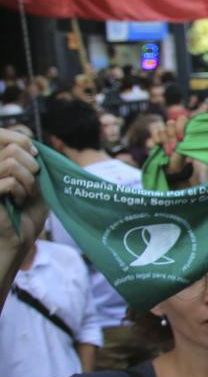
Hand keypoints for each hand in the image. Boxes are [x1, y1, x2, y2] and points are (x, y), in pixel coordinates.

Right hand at [0, 129, 45, 249]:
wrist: (19, 240)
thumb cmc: (27, 214)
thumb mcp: (34, 183)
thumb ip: (30, 162)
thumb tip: (30, 144)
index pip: (1, 135)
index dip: (21, 140)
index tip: (35, 155)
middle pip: (12, 149)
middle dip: (31, 167)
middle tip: (32, 185)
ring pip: (10, 163)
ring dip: (27, 181)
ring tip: (25, 196)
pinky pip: (8, 181)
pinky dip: (20, 191)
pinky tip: (18, 202)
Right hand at [156, 118, 189, 174]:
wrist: (168, 168)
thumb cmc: (179, 161)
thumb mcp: (185, 153)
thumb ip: (186, 143)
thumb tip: (184, 137)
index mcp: (185, 130)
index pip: (182, 119)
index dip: (180, 127)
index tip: (181, 139)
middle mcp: (175, 128)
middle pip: (171, 123)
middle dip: (171, 137)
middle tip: (173, 148)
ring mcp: (165, 131)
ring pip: (162, 129)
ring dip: (165, 141)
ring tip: (168, 152)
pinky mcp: (155, 134)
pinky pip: (154, 131)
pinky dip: (156, 139)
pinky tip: (159, 145)